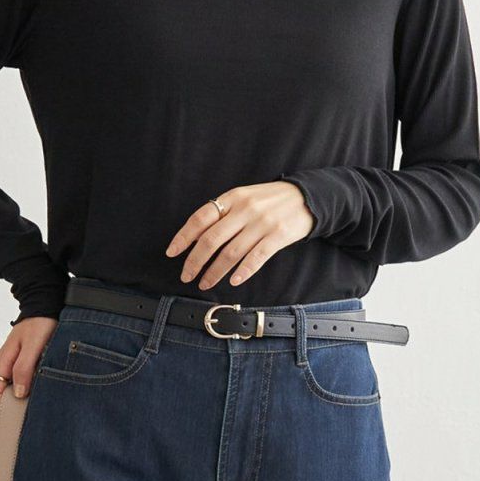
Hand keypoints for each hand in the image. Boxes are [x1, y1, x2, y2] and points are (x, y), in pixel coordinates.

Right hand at [0, 315, 57, 406]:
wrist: (47, 307)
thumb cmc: (39, 323)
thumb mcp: (32, 346)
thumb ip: (23, 368)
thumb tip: (17, 393)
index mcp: (4, 362)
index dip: (5, 403)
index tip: (22, 406)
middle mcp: (8, 366)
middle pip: (6, 393)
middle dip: (18, 401)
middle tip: (36, 401)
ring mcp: (18, 365)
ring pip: (18, 388)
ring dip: (29, 393)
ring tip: (44, 391)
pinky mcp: (29, 364)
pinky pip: (28, 380)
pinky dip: (35, 385)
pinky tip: (47, 383)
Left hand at [165, 182, 315, 290]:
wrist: (307, 197)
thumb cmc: (271, 200)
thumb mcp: (244, 198)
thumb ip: (223, 213)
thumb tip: (196, 237)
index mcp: (233, 198)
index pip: (201, 218)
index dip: (184, 237)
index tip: (172, 253)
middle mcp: (245, 209)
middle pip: (212, 239)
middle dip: (195, 261)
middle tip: (187, 276)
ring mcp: (262, 223)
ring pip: (231, 252)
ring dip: (215, 272)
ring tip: (205, 283)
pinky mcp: (279, 235)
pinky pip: (257, 257)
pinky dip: (243, 271)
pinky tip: (233, 281)